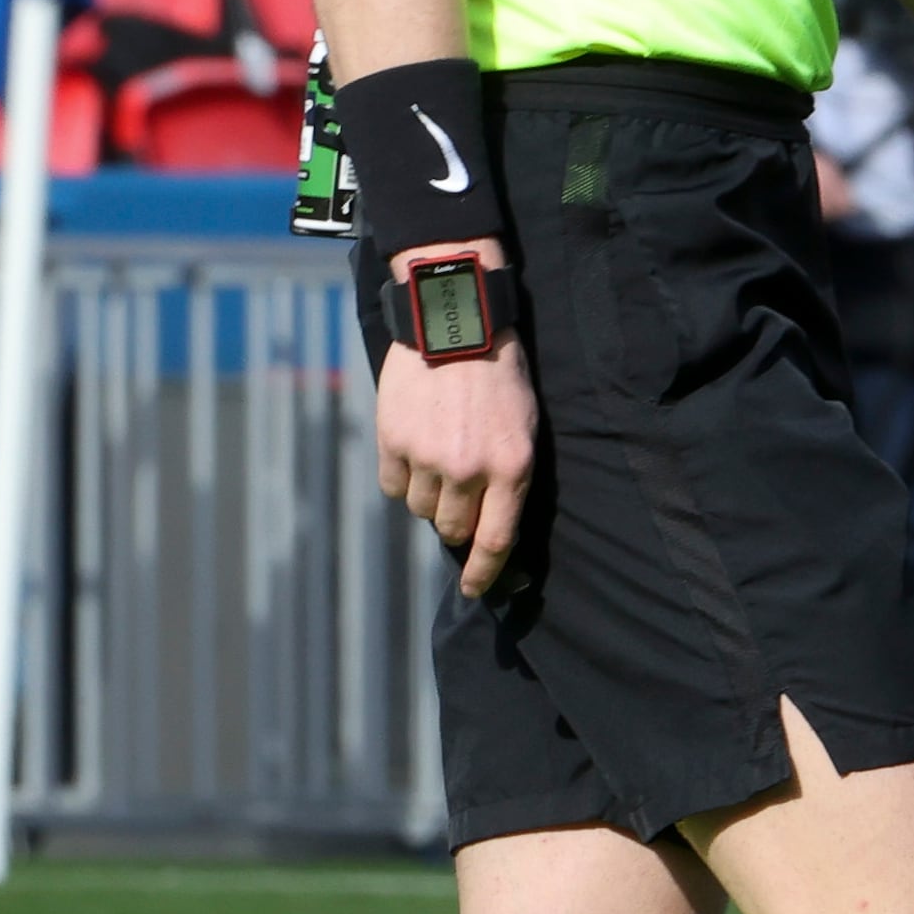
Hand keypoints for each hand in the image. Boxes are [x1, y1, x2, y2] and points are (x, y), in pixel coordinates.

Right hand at [372, 327, 534, 601]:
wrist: (454, 325)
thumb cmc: (498, 376)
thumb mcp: (521, 428)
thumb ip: (505, 476)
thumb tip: (481, 522)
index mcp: (512, 468)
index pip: (496, 541)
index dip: (483, 573)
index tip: (472, 589)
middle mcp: (470, 470)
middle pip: (451, 527)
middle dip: (454, 522)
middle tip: (456, 497)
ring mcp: (427, 457)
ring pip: (418, 507)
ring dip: (426, 494)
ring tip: (436, 456)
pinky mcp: (393, 441)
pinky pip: (392, 483)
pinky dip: (401, 476)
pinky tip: (412, 447)